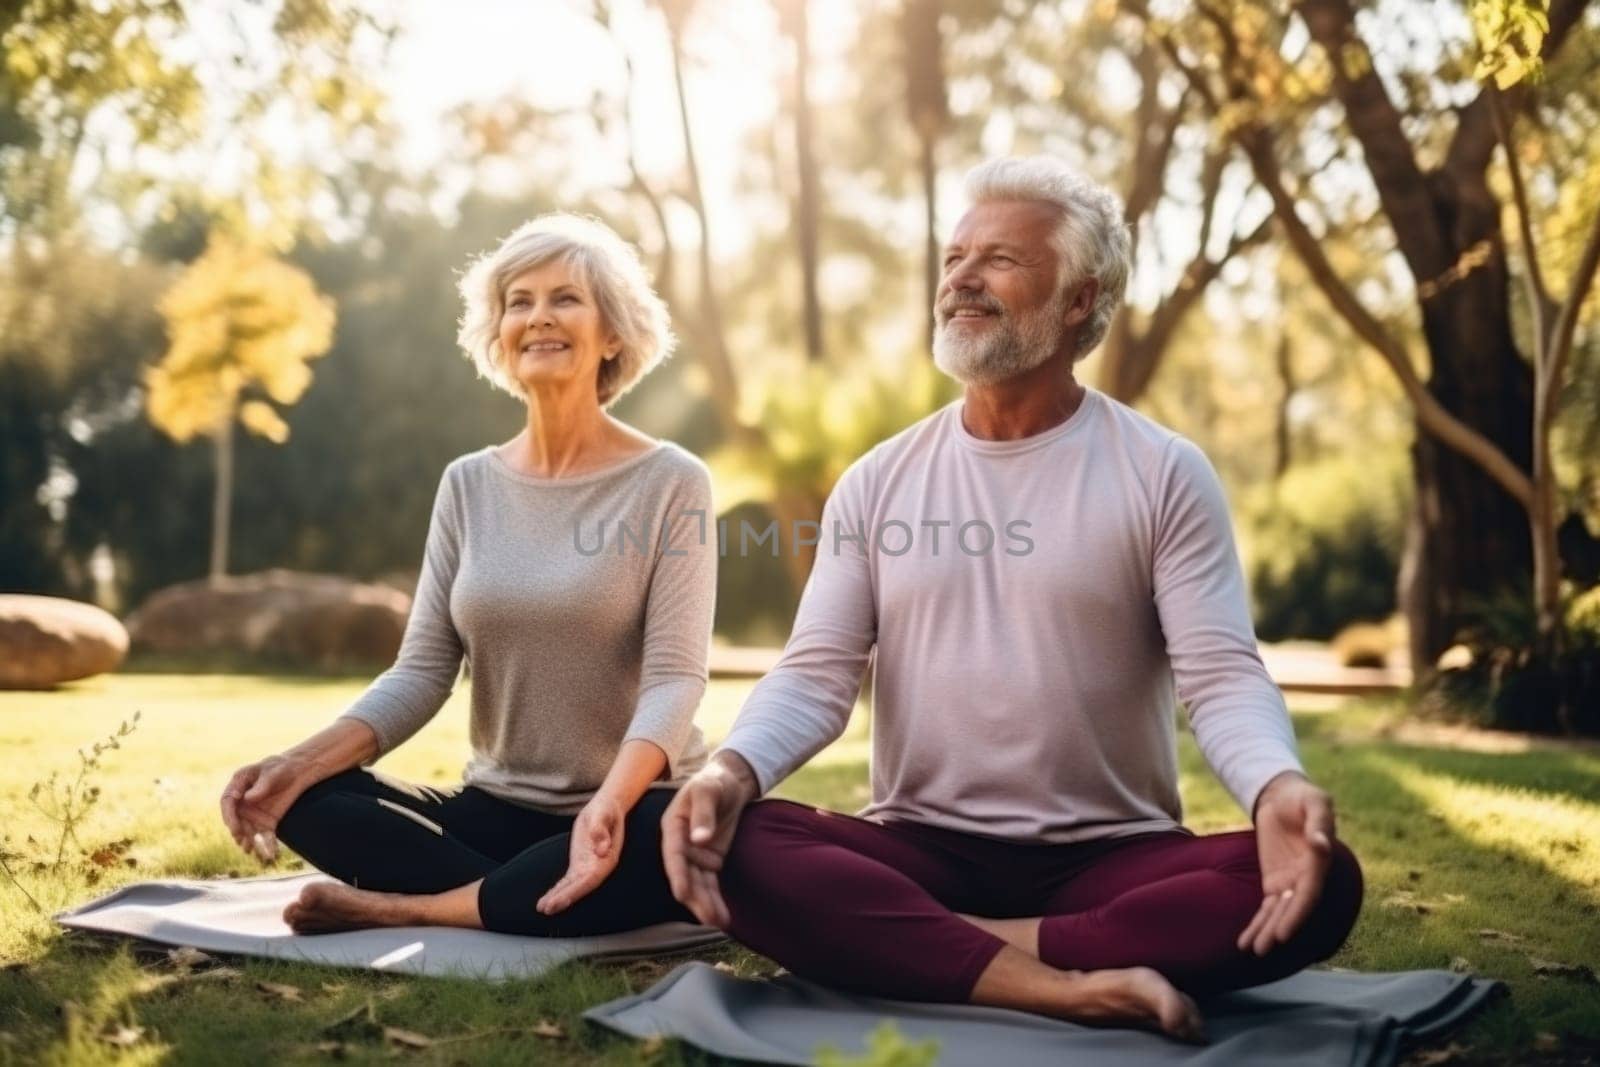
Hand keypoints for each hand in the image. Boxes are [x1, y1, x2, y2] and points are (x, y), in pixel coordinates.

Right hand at [219, 755, 315, 862]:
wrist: (297, 772)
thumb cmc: (281, 767)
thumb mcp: (272, 772)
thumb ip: (261, 785)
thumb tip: (248, 798)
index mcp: (237, 787)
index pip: (227, 803)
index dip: (229, 816)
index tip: (234, 827)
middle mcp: (242, 803)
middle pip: (236, 820)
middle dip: (238, 833)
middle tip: (243, 842)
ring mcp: (253, 815)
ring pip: (248, 832)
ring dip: (249, 843)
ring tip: (251, 852)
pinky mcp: (267, 822)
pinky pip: (265, 837)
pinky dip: (268, 846)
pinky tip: (272, 856)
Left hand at [537, 794, 625, 915]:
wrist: (606, 807)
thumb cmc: (607, 810)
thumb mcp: (604, 814)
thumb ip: (601, 830)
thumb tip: (602, 848)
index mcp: (607, 858)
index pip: (590, 879)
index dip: (575, 891)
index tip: (559, 900)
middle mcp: (598, 867)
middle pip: (579, 887)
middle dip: (563, 899)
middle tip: (546, 909)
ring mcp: (588, 867)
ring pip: (571, 887)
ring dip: (558, 898)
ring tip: (542, 908)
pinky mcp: (579, 864)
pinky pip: (567, 881)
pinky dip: (557, 890)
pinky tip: (546, 899)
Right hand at [661, 753, 757, 928]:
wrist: (729, 782)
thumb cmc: (713, 782)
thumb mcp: (707, 790)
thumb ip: (703, 813)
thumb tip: (699, 839)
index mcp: (673, 827)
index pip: (673, 855)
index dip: (677, 875)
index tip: (681, 894)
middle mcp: (680, 845)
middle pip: (686, 876)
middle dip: (696, 898)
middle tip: (708, 918)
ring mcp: (695, 855)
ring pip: (698, 884)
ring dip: (707, 904)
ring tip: (720, 923)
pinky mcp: (710, 861)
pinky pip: (711, 883)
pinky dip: (716, 899)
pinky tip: (723, 917)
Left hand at [1238, 771, 1335, 956]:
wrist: (1285, 796)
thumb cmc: (1304, 798)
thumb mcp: (1315, 802)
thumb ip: (1319, 822)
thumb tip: (1319, 843)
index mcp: (1319, 862)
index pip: (1309, 893)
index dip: (1297, 914)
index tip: (1284, 933)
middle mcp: (1307, 878)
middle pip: (1292, 909)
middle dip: (1278, 929)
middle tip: (1263, 949)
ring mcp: (1290, 882)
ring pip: (1278, 912)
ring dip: (1266, 931)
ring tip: (1252, 950)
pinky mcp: (1274, 881)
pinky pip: (1267, 906)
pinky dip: (1258, 922)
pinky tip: (1246, 940)